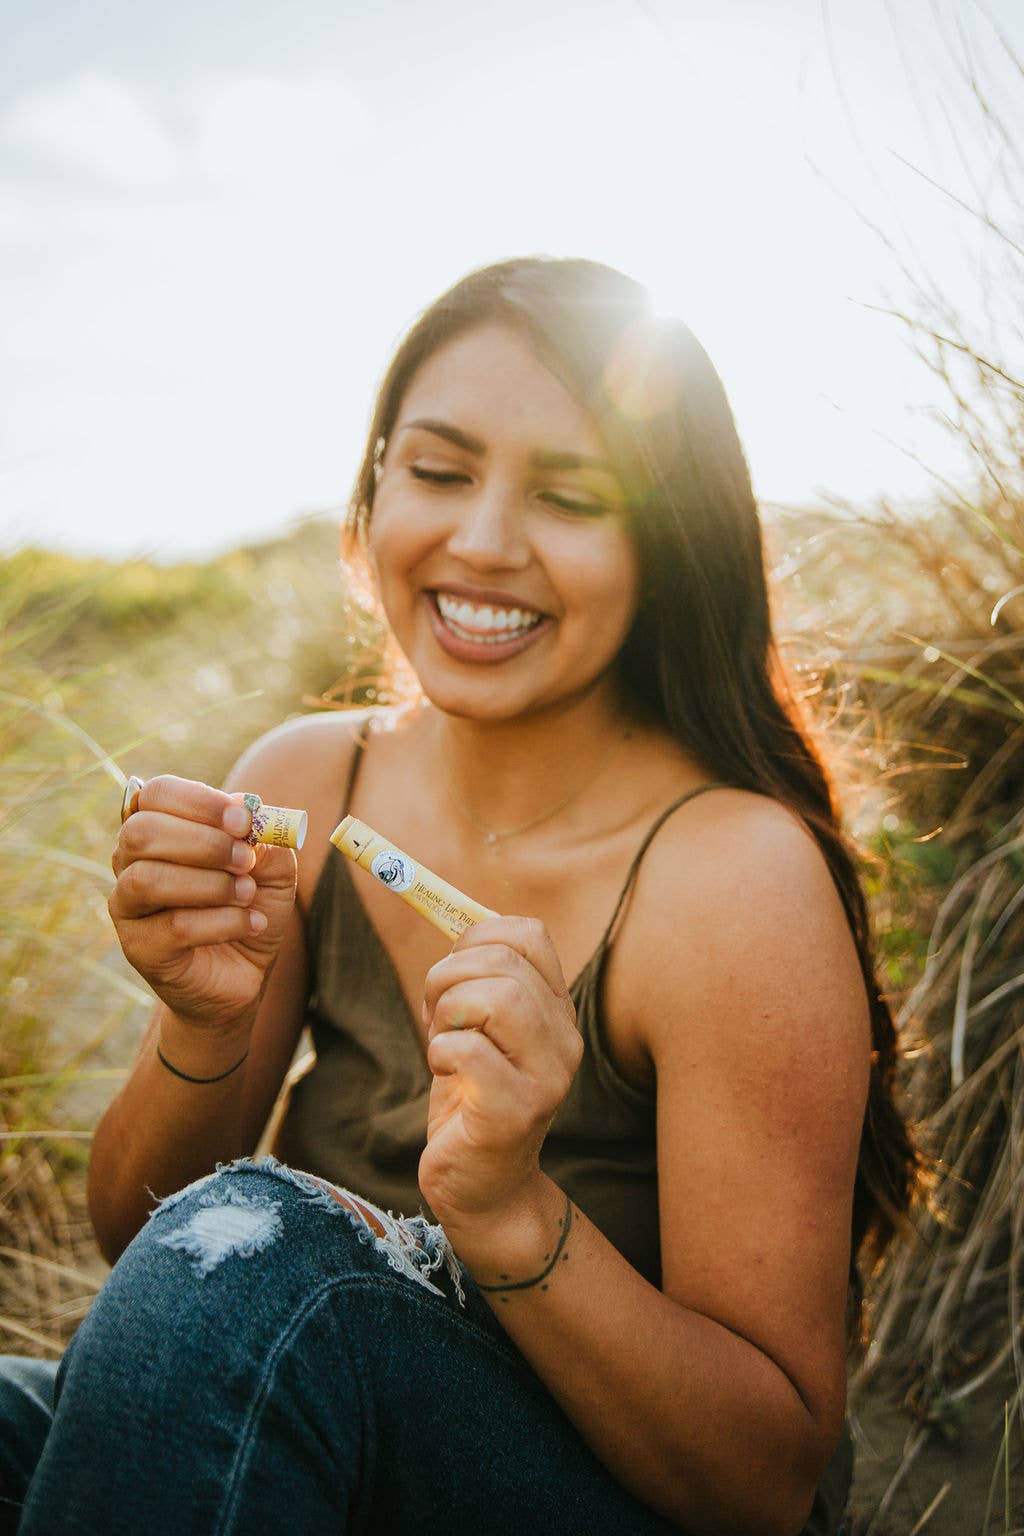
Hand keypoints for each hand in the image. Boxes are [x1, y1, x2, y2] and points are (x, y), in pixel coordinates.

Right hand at [108, 774, 296, 1031]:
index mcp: (159, 827)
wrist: (244, 971)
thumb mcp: (273, 867)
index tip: (243, 820)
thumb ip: (266, 838)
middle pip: (142, 832)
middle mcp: (130, 861)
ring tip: (248, 895)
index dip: (200, 802)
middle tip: (246, 861)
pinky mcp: (138, 947)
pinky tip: (251, 925)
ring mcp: (127, 906)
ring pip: (149, 880)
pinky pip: (174, 926)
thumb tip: (250, 820)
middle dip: (204, 843)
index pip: (157, 794)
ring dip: (211, 884)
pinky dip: (223, 922)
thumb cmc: (249, 904)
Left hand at [418, 916, 581, 1234]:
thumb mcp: (475, 1029)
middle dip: (448, 976)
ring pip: (497, 997)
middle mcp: (564, 1039)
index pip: (529, 934)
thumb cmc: (469, 1098)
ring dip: (447, 1012)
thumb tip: (446, 913)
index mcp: (556, 1009)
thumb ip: (472, 979)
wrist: (482, 1188)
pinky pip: (469, 1049)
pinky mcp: (516, 1112)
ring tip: (440, 1042)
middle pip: (505, 962)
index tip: (451, 970)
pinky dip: (441, 1051)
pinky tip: (444, 1073)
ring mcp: (547, 1077)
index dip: (476, 936)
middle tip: (435, 1014)